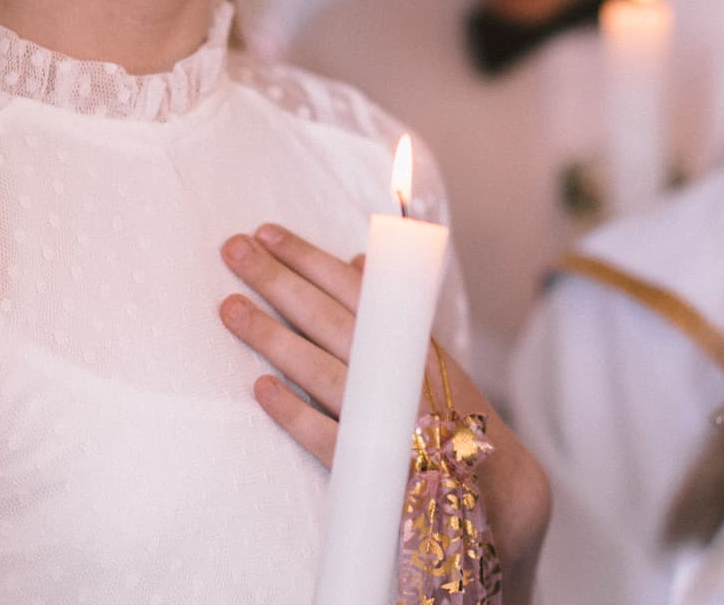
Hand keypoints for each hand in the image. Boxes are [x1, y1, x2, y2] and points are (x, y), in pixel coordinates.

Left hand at [220, 224, 550, 599]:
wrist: (493, 491)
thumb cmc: (449, 412)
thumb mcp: (427, 352)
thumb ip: (391, 308)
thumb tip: (357, 259)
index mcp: (412, 339)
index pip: (354, 286)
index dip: (310, 258)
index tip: (267, 231)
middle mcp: (398, 372)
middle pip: (329, 317)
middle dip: (280, 280)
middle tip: (234, 250)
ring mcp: (382, 417)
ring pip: (319, 369)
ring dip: (273, 337)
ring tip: (230, 308)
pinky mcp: (368, 464)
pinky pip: (324, 435)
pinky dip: (294, 413)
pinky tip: (260, 389)